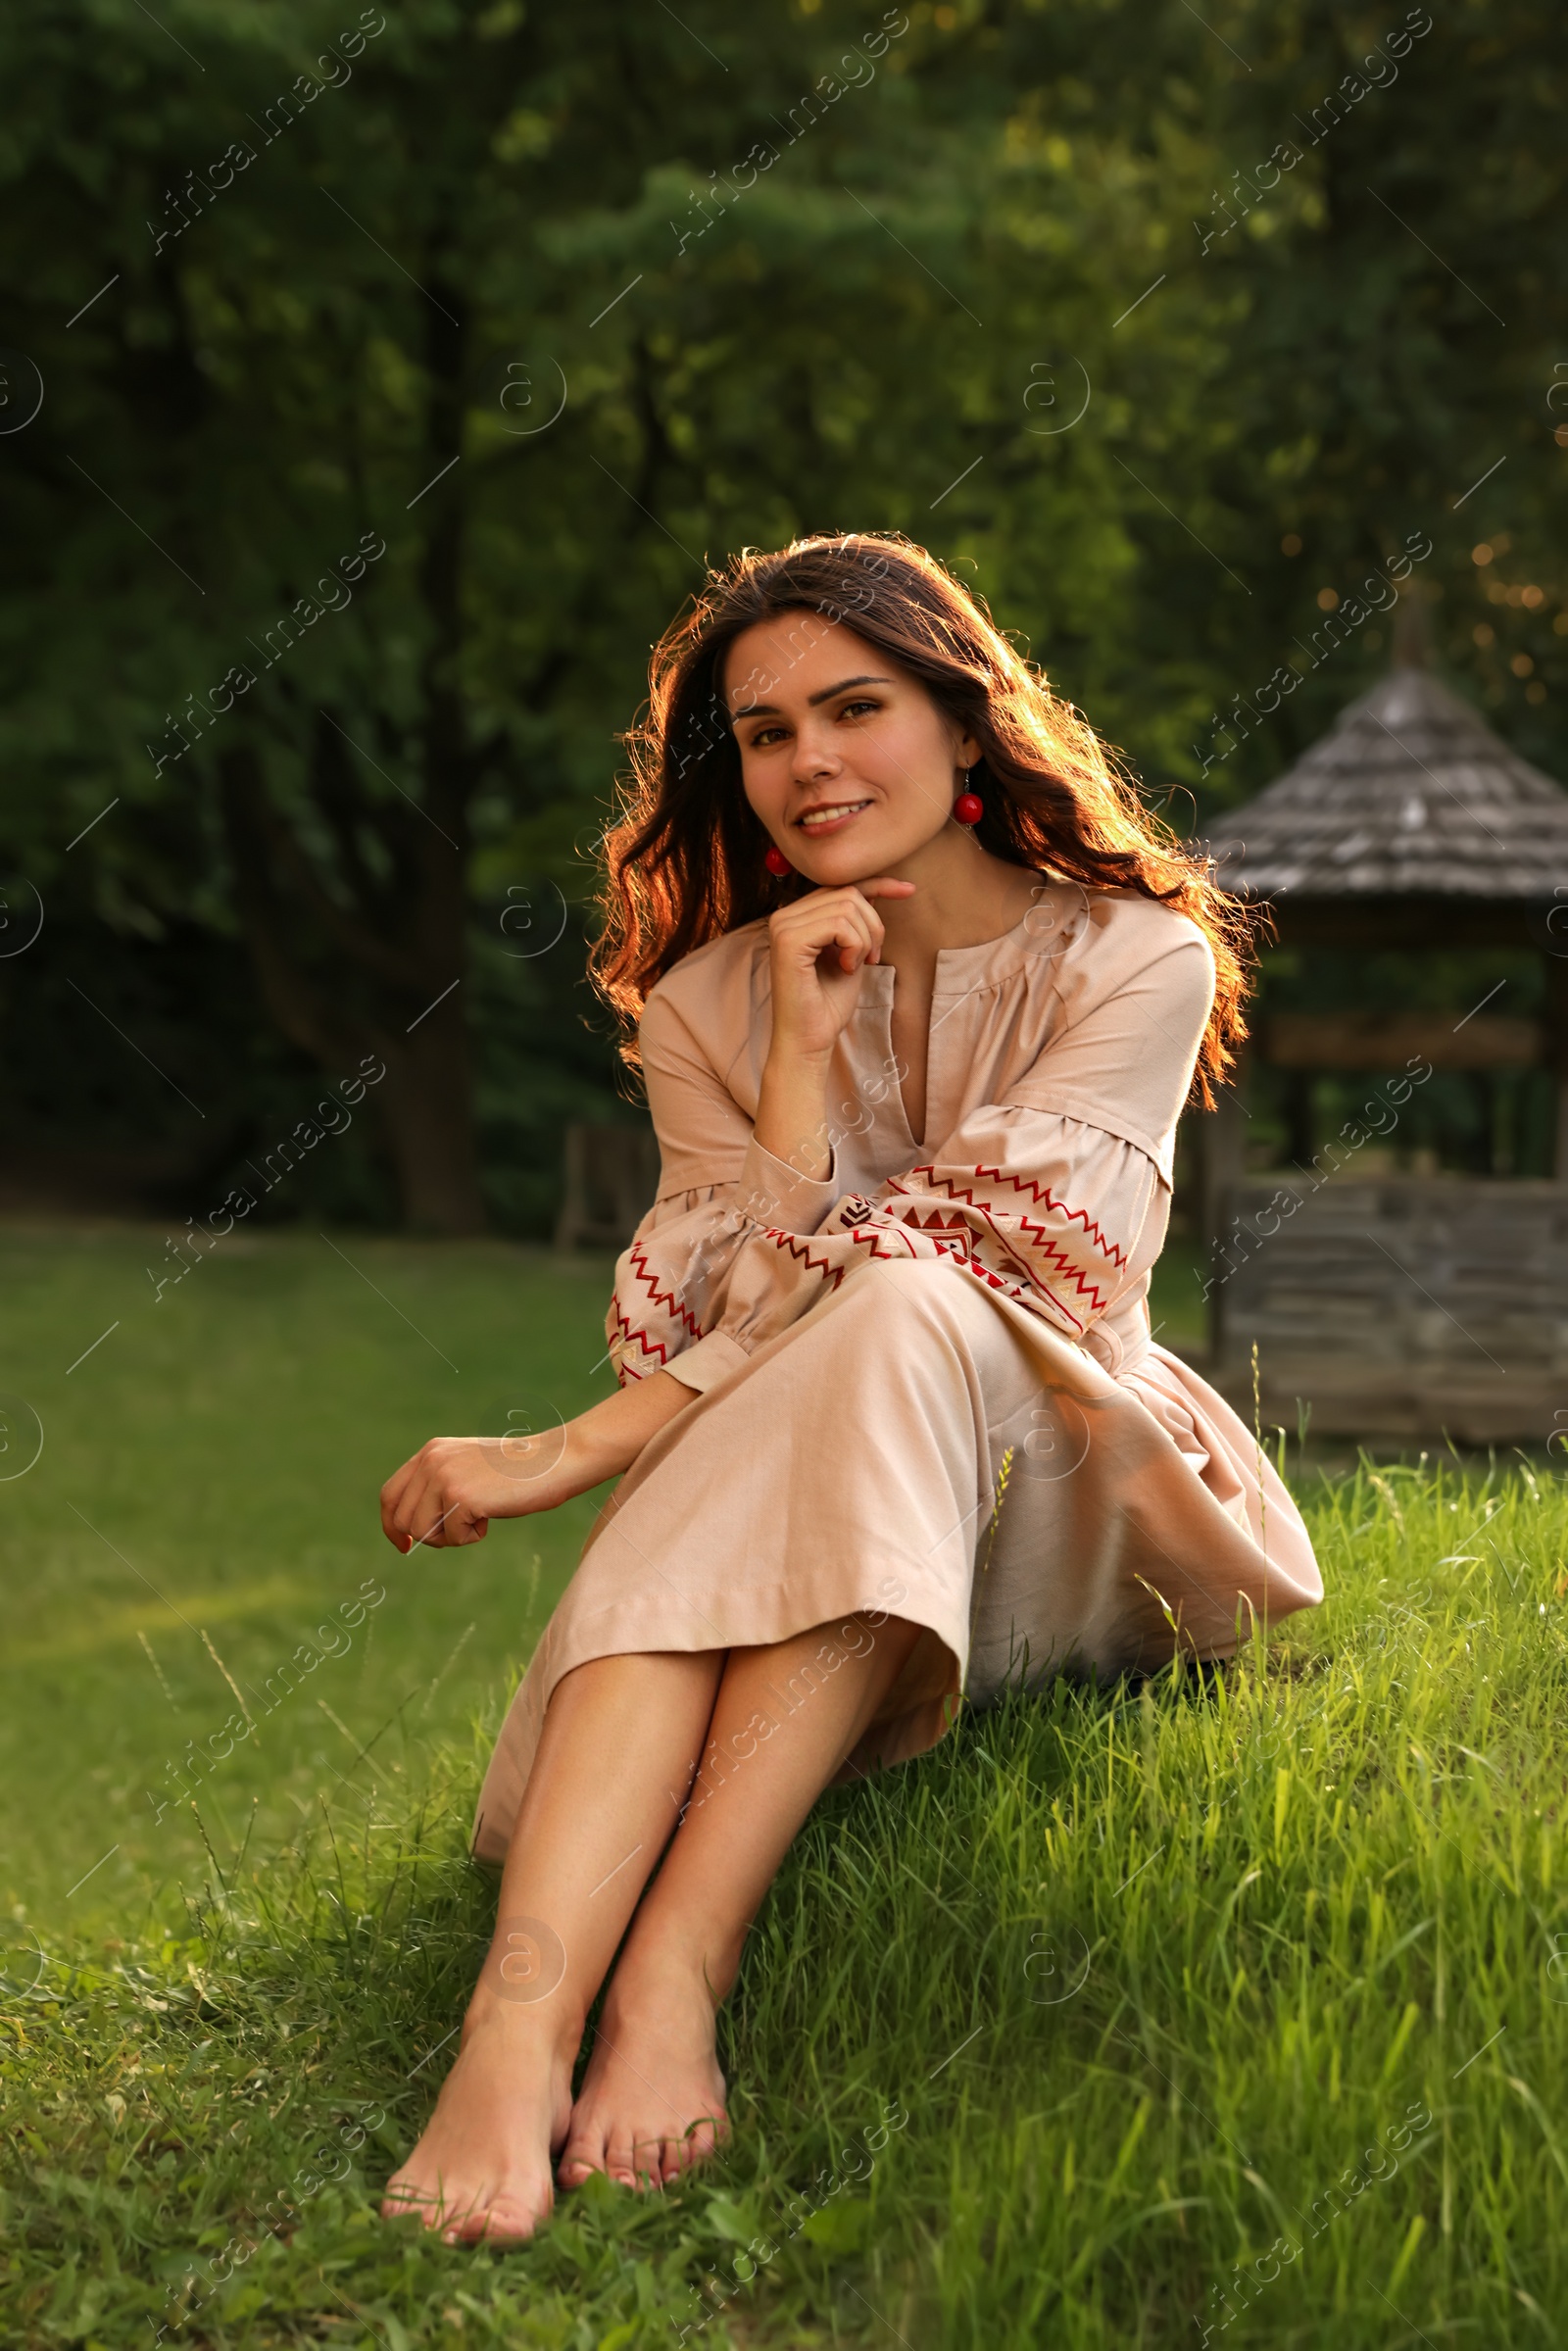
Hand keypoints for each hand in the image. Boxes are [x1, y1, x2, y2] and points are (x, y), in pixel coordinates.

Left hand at [379, 1431, 571, 1550]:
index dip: (392, 1525)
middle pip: (402, 1519)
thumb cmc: (519, 1471)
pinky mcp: (460, 1496)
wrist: (555, 1460)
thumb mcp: (469, 1468)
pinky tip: (492, 1516)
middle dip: (428, 1537)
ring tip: (478, 1520)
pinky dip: (472, 1536)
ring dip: (450, 1538)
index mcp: (430, 1452)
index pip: (390, 1495)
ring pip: (422, 1532)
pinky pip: (451, 1537)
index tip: (405, 1546)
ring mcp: (444, 1477)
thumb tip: (411, 1526)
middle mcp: (430, 1461)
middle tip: (460, 1531)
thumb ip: (440, 1483)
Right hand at [765, 878, 914, 1060]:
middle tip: (872, 959)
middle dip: (874, 926)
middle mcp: (784, 916)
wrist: (810, 1041)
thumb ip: (855, 924)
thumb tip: (873, 891)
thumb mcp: (851, 953)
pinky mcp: (789, 941)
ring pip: (848, 907)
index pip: (841, 886)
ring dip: (866, 939)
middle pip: (848, 893)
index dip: (878, 884)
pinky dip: (855, 946)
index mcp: (795, 917)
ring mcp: (783, 926)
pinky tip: (848, 968)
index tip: (909, 889)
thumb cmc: (828, 1005)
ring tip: (857, 966)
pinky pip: (840, 925)